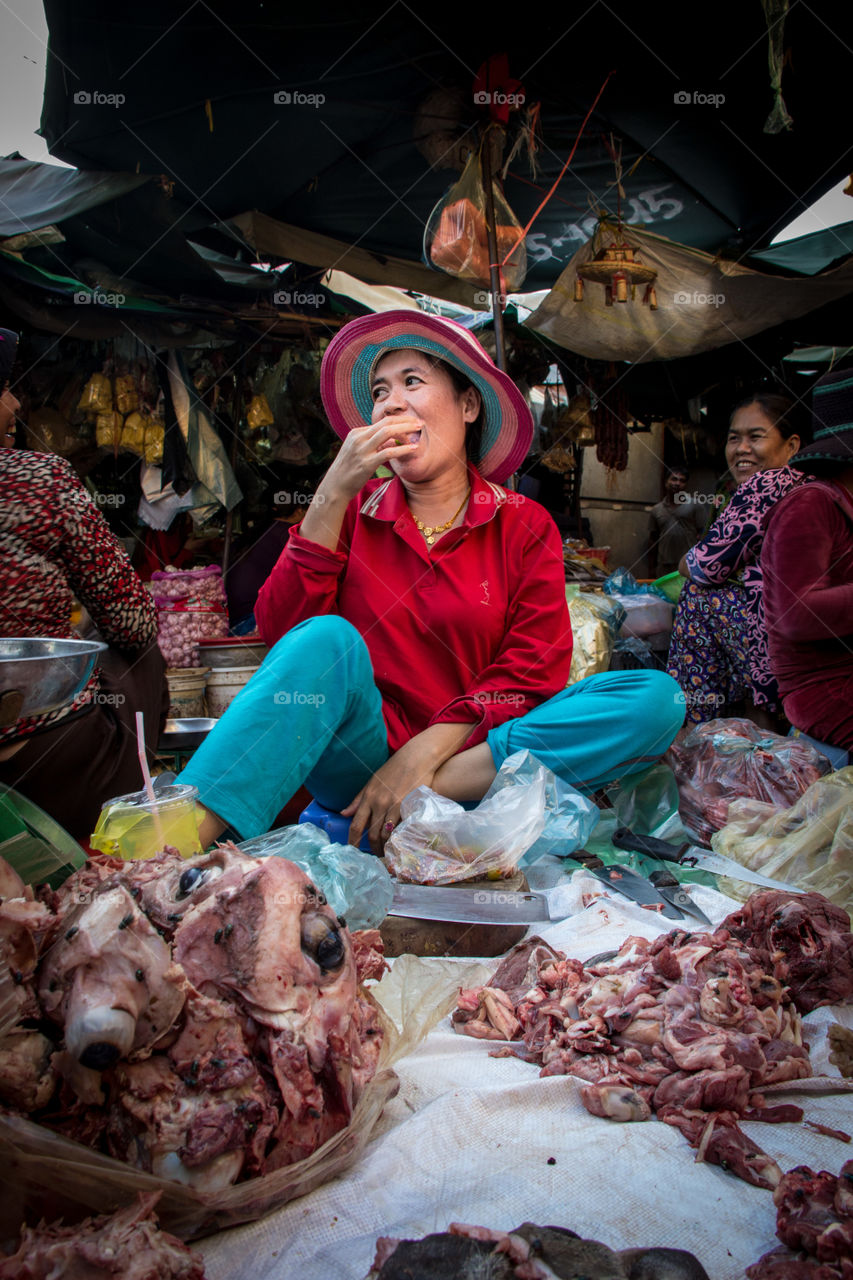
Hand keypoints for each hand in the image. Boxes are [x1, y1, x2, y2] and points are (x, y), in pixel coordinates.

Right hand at [318, 416, 421, 505]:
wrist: (335, 487)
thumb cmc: (349, 471)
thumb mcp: (360, 452)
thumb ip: (376, 445)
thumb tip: (394, 440)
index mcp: (356, 433)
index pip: (382, 422)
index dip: (400, 421)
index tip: (412, 422)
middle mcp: (358, 438)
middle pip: (386, 423)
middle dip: (405, 421)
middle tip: (420, 423)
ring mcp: (362, 450)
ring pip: (387, 432)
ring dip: (405, 430)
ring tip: (418, 432)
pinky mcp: (366, 463)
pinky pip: (388, 452)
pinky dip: (403, 449)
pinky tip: (413, 449)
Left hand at [341, 737, 438, 853]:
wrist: (416, 758)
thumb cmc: (393, 769)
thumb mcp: (371, 782)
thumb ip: (357, 800)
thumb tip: (343, 814)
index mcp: (368, 797)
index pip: (356, 825)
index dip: (352, 841)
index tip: (352, 852)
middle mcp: (379, 803)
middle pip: (372, 834)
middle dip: (373, 848)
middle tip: (375, 856)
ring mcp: (395, 805)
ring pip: (387, 834)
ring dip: (386, 847)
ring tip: (387, 852)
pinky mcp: (409, 806)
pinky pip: (402, 828)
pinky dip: (399, 838)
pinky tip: (400, 842)